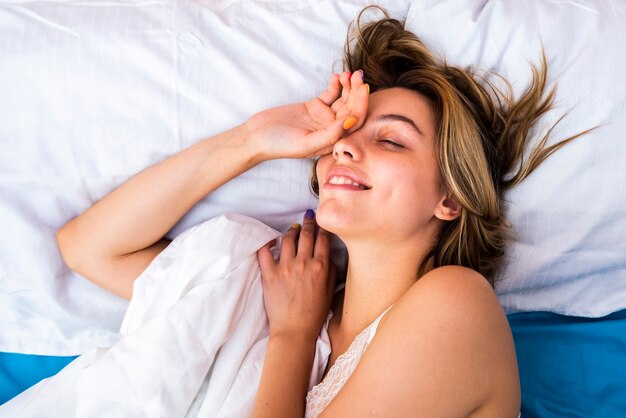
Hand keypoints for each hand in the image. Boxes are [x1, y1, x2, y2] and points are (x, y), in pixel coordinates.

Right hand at [244, 71, 368, 161]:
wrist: (257, 136)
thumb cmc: (279, 144)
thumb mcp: (306, 143)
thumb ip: (330, 134)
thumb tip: (352, 121)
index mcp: (333, 141)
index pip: (354, 123)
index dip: (361, 105)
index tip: (362, 88)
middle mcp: (331, 129)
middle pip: (351, 109)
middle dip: (356, 91)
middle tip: (357, 75)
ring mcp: (323, 117)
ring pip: (343, 100)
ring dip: (348, 86)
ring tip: (348, 72)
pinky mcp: (314, 107)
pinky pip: (330, 94)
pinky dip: (335, 85)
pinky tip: (336, 76)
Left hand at [257, 210, 335, 340]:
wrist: (294, 330)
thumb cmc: (314, 314)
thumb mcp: (330, 291)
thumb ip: (331, 271)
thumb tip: (330, 256)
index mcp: (321, 266)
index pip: (322, 239)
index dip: (323, 228)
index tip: (322, 222)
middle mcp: (303, 263)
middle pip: (306, 234)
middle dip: (308, 223)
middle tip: (308, 217)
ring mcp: (285, 267)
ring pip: (287, 239)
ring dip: (291, 231)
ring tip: (293, 229)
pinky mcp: (270, 274)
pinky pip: (265, 252)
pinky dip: (267, 243)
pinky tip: (270, 240)